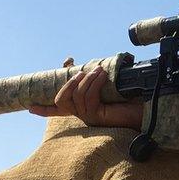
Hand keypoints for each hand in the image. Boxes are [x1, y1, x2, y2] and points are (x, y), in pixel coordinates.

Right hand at [29, 59, 143, 128]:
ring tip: (98, 70)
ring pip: (75, 97)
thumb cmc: (131, 96)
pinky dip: (94, 84)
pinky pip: (88, 98)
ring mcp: (90, 117)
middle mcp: (84, 115)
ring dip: (86, 79)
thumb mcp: (106, 82)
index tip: (29, 107)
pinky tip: (102, 76)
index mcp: (85, 108)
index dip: (44, 110)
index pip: (59, 111)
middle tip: (80, 72)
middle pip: (61, 101)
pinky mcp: (98, 117)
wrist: (148, 107)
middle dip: (67, 84)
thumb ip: (91, 76)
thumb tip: (75, 62)